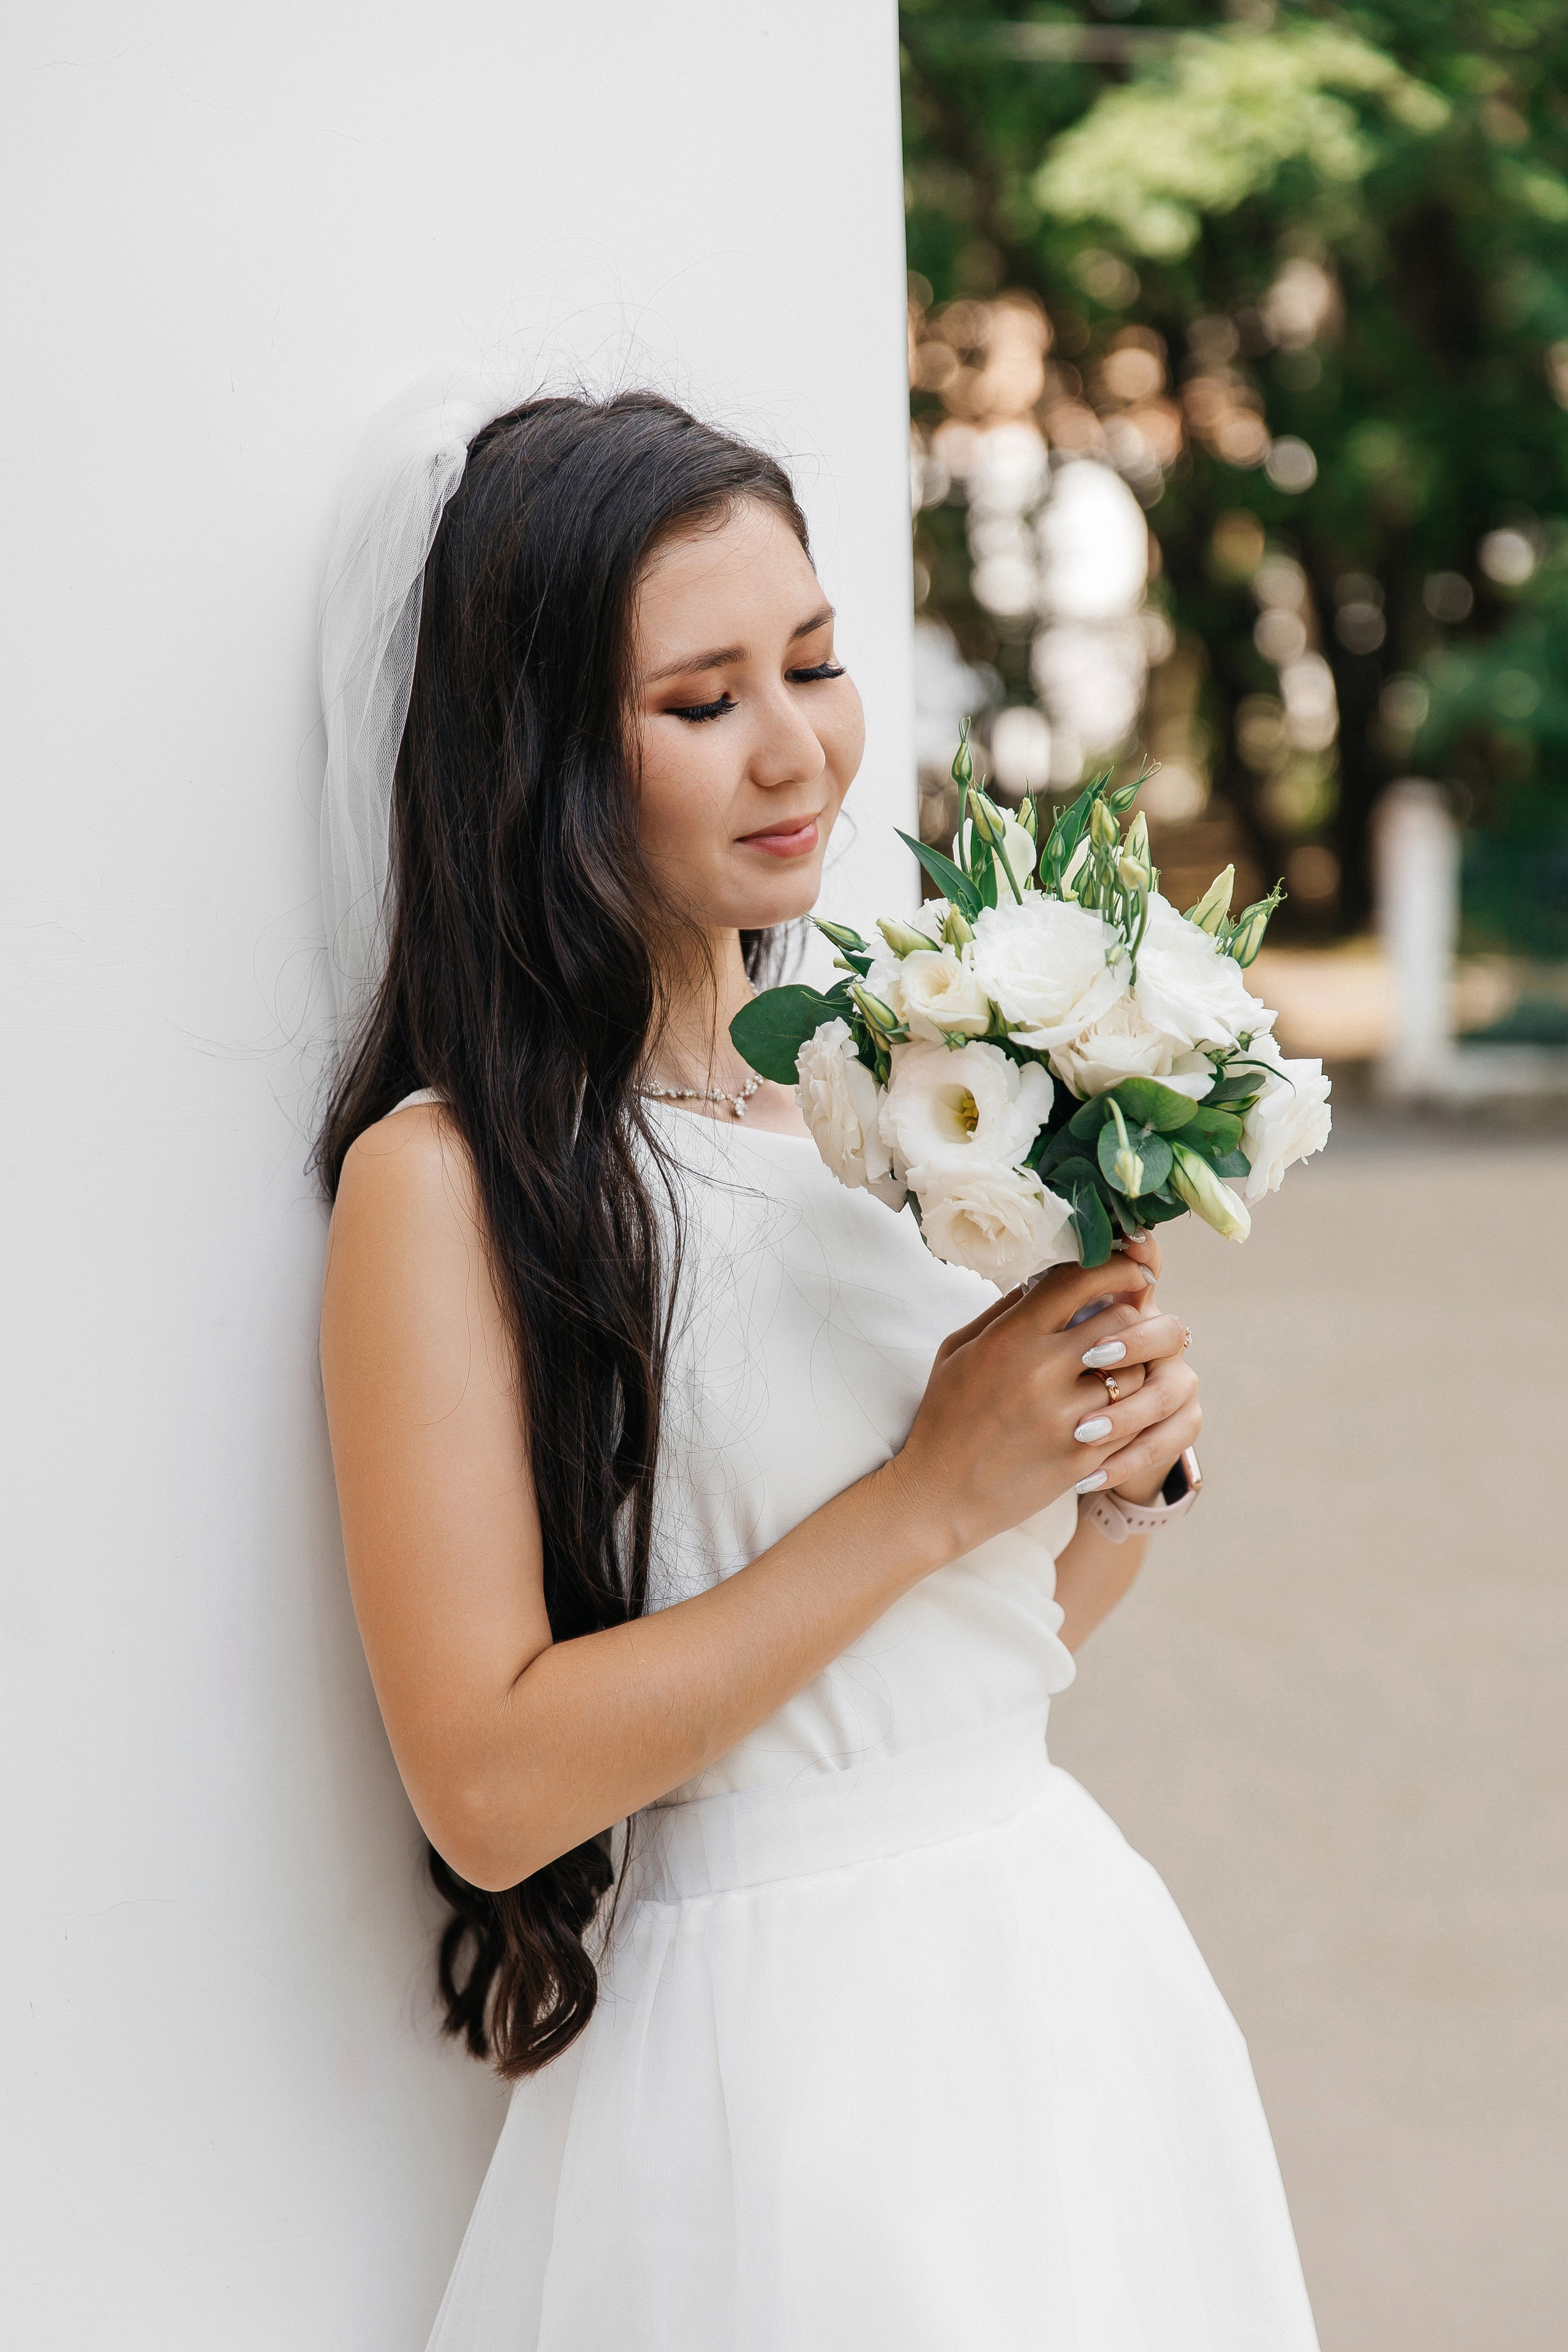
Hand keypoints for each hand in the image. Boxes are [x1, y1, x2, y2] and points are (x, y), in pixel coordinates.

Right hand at [892, 1236, 1196, 1562]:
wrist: (940, 1495)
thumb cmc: (946, 1417)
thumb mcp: (958, 1350)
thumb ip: (1004, 1311)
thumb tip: (1044, 1279)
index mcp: (1011, 1338)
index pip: (1078, 1280)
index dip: (1116, 1267)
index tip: (1133, 1270)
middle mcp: (1042, 1371)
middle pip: (1119, 1321)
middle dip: (1131, 1317)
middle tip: (1132, 1321)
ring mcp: (1066, 1417)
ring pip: (1135, 1372)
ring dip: (1134, 1366)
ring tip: (1120, 1368)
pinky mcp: (1082, 1457)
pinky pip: (1132, 1421)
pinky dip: (1131, 1410)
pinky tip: (1117, 1409)